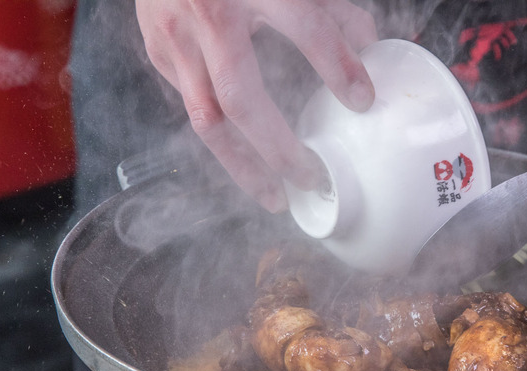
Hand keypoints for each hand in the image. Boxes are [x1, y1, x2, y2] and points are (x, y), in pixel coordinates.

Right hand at [135, 0, 376, 210]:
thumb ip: (330, 5)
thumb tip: (369, 43)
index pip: (304, 27)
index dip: (338, 66)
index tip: (364, 101)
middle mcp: (207, 12)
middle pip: (241, 100)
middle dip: (279, 149)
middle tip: (312, 179)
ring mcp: (174, 34)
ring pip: (207, 119)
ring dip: (242, 166)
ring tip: (274, 196)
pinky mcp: (157, 48)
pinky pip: (192, 104)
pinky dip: (222, 136)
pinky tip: (245, 157)